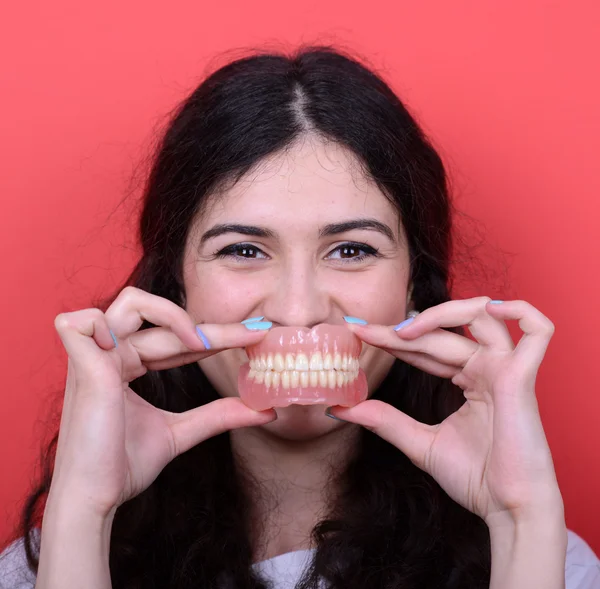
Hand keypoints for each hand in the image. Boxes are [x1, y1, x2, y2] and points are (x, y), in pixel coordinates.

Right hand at [50, 286, 274, 517]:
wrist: (96, 499)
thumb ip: (219, 414)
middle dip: (217, 329)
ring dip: (171, 314)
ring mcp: (95, 356)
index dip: (216, 336)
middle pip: (168, 324)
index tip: (255, 335)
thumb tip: (266, 410)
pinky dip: (107, 324)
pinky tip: (140, 348)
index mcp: (127, 365)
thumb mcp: (180, 431)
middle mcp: (112, 354)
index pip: (178, 340)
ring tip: (200, 343)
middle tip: (257, 332)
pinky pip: (84, 321)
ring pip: (131, 302)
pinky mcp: (82, 365)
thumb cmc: (124, 466)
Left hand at [329, 297, 563, 526]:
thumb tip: (342, 408)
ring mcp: (506, 368)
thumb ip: (384, 420)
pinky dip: (520, 310)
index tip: (358, 333)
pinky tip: (489, 309)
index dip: (392, 338)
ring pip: (479, 316)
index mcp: (469, 379)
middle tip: (362, 331)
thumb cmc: (474, 478)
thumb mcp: (418, 442)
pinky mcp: (522, 377)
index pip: (426, 347)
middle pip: (441, 333)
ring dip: (440, 314)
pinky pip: (537, 330)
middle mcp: (488, 367)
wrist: (507, 510)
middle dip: (398, 330)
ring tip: (402, 332)